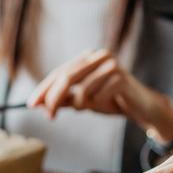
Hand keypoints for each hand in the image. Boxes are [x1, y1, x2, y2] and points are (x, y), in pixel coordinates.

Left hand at [27, 49, 172, 142]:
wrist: (141, 107)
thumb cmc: (111, 101)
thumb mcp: (84, 100)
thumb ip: (64, 99)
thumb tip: (40, 105)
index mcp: (87, 58)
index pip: (59, 72)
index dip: (44, 89)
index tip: (31, 104)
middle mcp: (98, 56)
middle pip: (67, 78)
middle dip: (53, 99)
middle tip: (48, 116)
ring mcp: (110, 65)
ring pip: (82, 90)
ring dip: (80, 105)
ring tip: (90, 107)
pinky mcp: (120, 78)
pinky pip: (97, 97)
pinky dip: (96, 105)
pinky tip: (106, 103)